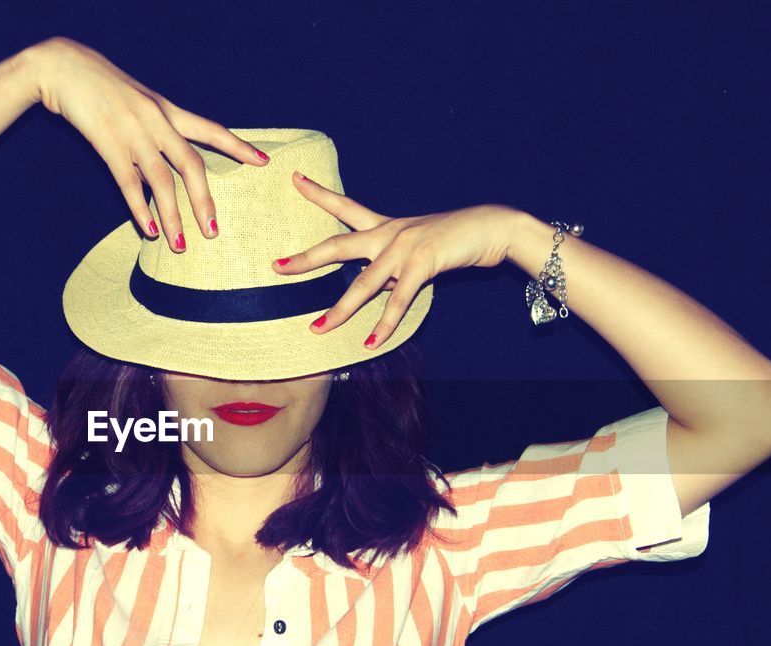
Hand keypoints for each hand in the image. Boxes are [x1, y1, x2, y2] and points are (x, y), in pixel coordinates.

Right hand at [23, 37, 267, 250]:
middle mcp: (157, 122)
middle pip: (191, 165)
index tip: (262, 162)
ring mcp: (134, 134)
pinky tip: (149, 230)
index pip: (210, 130)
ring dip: (173, 217)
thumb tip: (169, 155)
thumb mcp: (138, 100)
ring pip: (162, 182)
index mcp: (167, 109)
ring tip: (180, 245)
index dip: (237, 146)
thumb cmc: (101, 86)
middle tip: (214, 231)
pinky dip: (141, 209)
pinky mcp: (108, 145)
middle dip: (205, 201)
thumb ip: (157, 125)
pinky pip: (129, 184)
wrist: (63, 68)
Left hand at [270, 172, 523, 347]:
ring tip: (318, 328)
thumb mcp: (416, 251)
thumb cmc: (455, 239)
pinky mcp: (423, 264)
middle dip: (306, 259)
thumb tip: (376, 289)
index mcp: (386, 225)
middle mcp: (389, 233)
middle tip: (277, 267)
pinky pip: (398, 300)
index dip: (319, 193)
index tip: (295, 179)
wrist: (492, 228)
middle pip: (337, 245)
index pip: (345, 206)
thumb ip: (392, 269)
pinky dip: (385, 324)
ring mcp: (404, 248)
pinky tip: (371, 341)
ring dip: (340, 310)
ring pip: (363, 284)